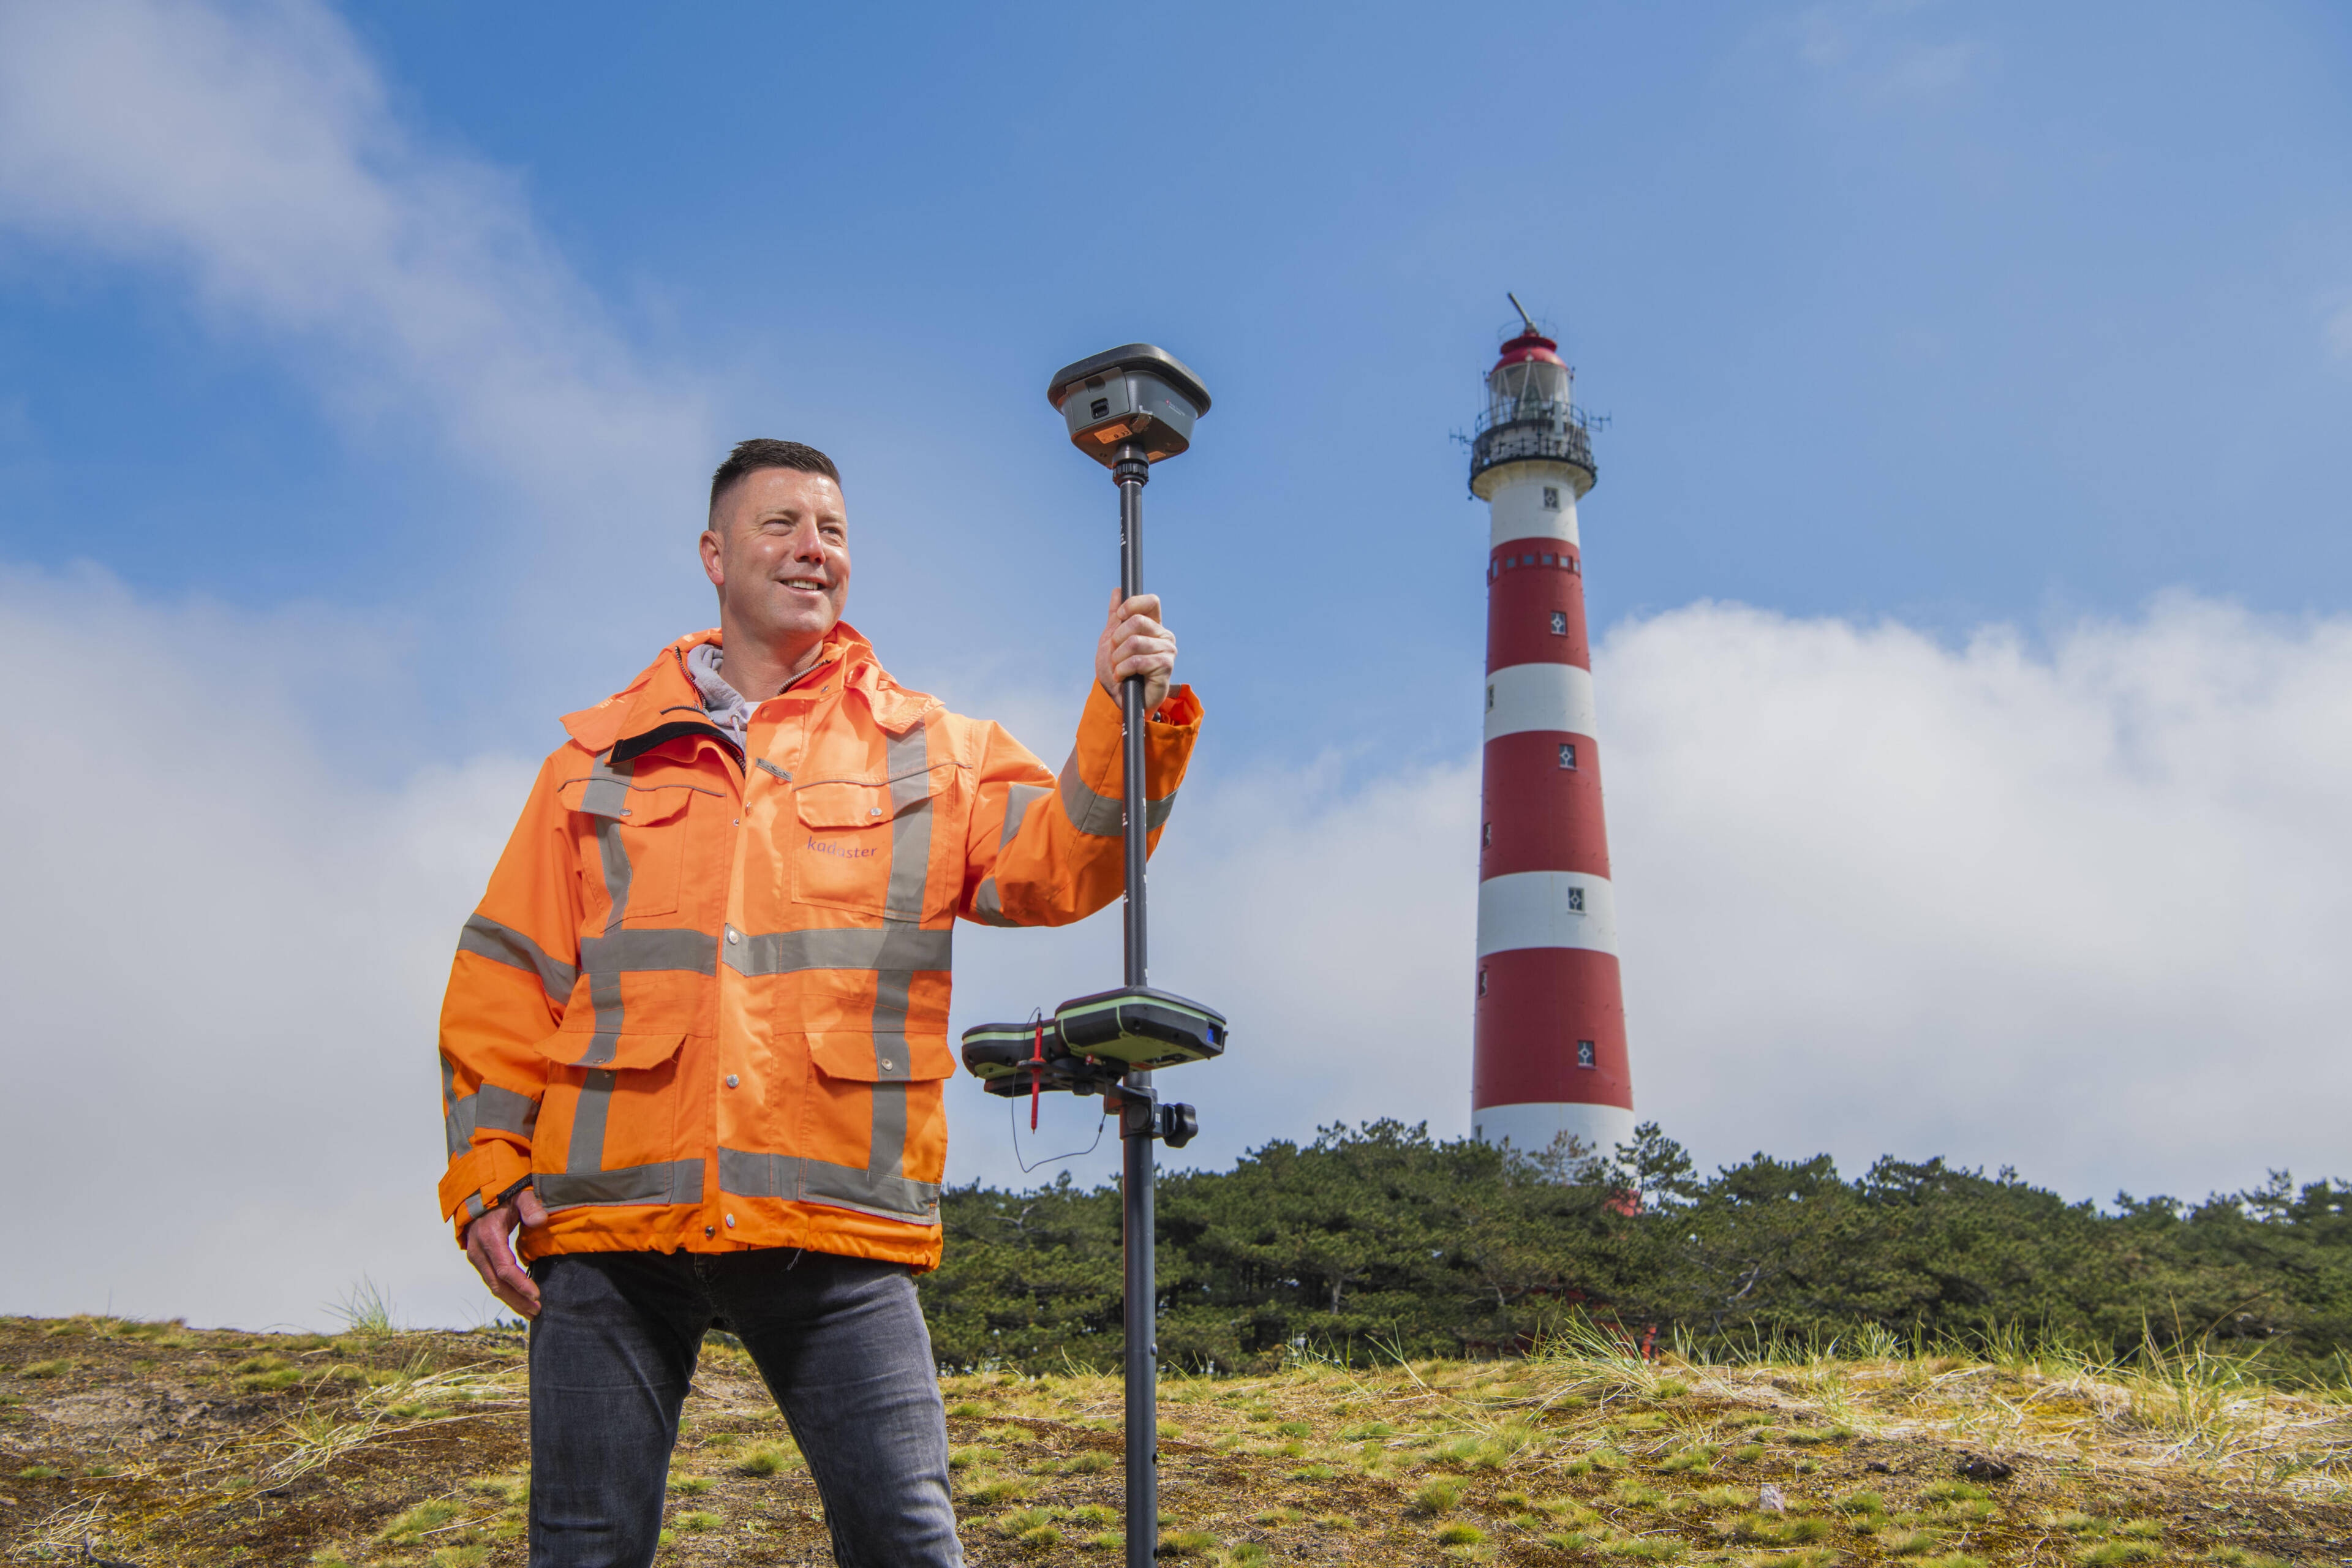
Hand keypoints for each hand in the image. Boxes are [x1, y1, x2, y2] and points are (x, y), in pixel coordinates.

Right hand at [462, 1187, 548, 1317]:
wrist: (478, 1197)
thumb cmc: (502, 1197)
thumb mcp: (518, 1196)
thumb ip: (530, 1206)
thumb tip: (540, 1220)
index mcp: (489, 1237)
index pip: (505, 1268)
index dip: (520, 1283)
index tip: (536, 1294)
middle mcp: (479, 1251)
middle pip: (498, 1283)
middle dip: (517, 1299)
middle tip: (537, 1311)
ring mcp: (476, 1257)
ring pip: (493, 1285)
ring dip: (512, 1300)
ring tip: (531, 1311)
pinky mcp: (479, 1261)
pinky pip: (492, 1280)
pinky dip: (506, 1292)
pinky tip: (519, 1300)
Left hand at [1095, 591, 1175, 714]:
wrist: (1120, 699)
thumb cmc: (1119, 672)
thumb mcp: (1111, 641)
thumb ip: (1115, 617)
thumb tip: (1118, 590)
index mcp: (1153, 626)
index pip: (1151, 602)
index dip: (1133, 604)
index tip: (1120, 616)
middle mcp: (1163, 636)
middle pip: (1137, 621)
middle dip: (1117, 640)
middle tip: (1116, 655)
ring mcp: (1167, 651)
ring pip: (1134, 642)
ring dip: (1118, 658)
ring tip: (1119, 669)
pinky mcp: (1166, 667)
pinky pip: (1137, 661)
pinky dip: (1122, 670)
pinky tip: (1123, 677)